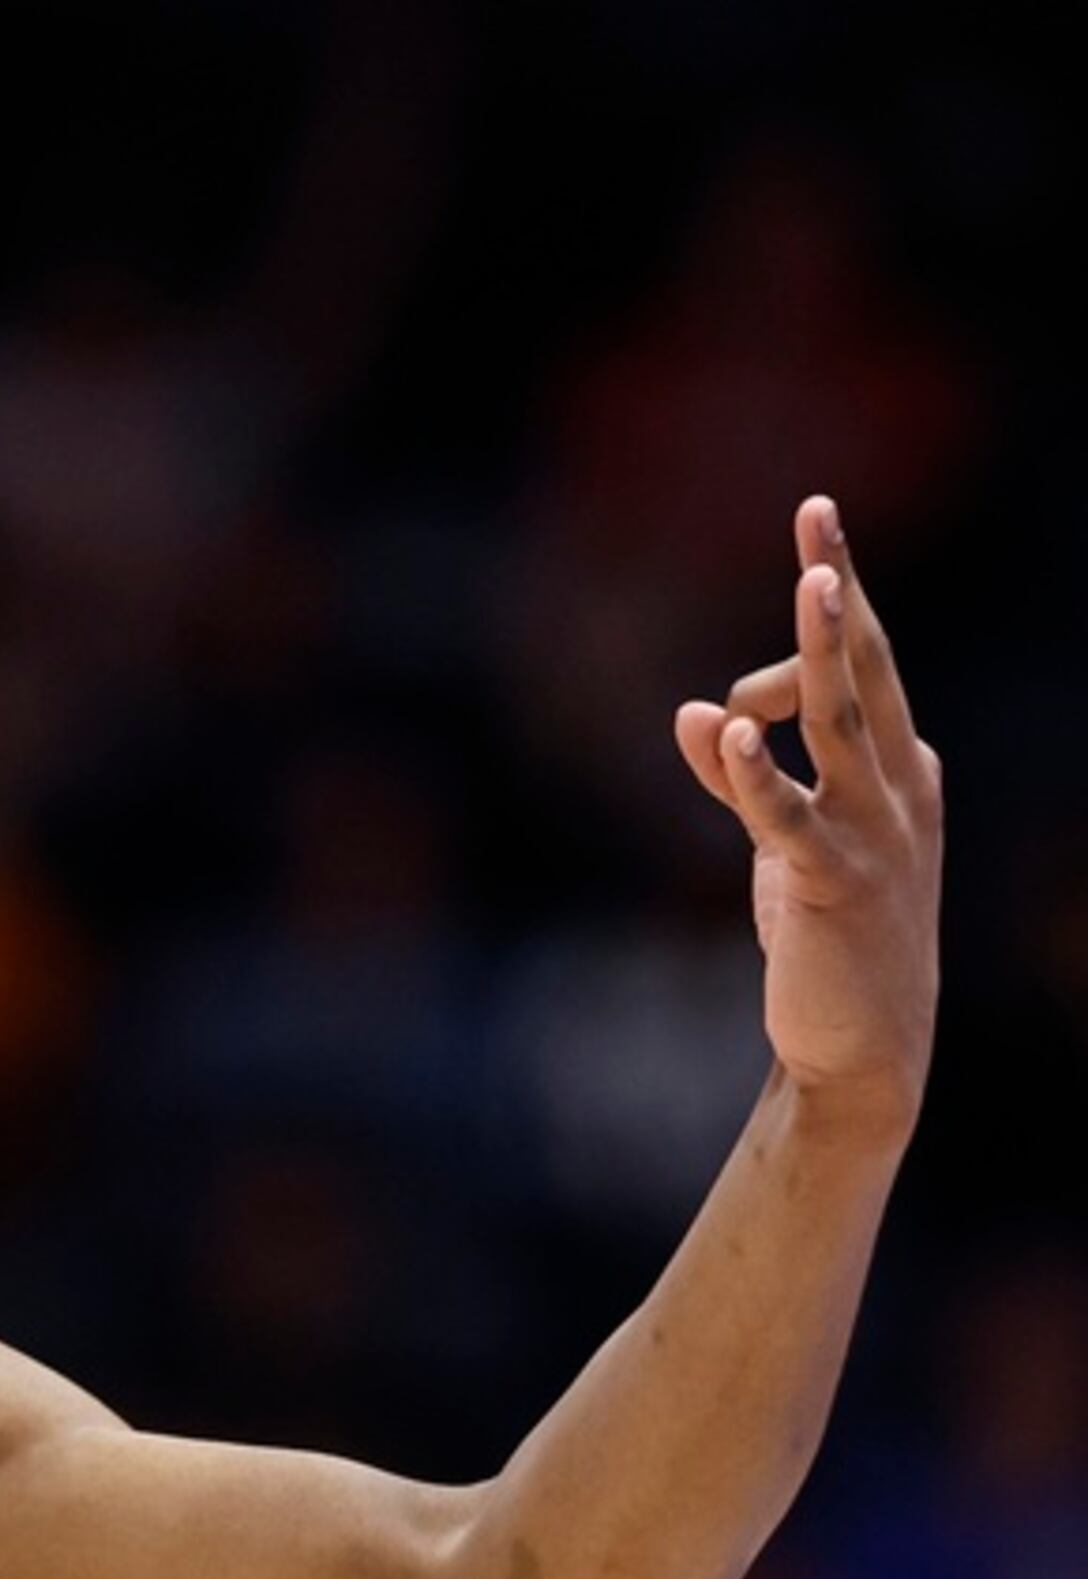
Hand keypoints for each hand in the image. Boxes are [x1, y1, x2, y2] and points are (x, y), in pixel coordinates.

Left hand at [671, 497, 940, 1133]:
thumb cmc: (833, 933)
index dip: (826, 610)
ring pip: (841, 721)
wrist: (865, 1047)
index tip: (803, 554)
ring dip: (822, 650)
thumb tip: (693, 714)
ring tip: (811, 584)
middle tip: (818, 514)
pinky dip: (752, 773)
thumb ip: (738, 779)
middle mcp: (900, 786)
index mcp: (902, 768)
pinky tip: (722, 731)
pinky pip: (789, 816)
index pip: (862, 669)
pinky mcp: (829, 883)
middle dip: (840, 588)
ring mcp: (873, 833)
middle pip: (867, 667)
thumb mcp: (786, 843)